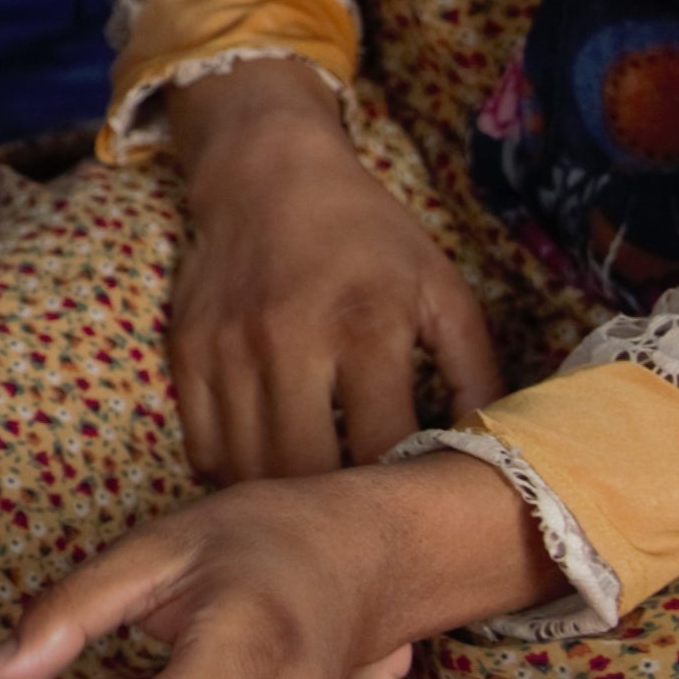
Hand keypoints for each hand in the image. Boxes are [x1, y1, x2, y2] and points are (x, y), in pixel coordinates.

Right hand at [167, 58, 501, 477]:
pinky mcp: (186, 353)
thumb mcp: (440, 288)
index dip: (401, 485)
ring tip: (316, 493)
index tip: (412, 494)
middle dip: (338, 504)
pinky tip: (269, 458)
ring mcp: (229, 348)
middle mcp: (290, 337)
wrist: (268, 172)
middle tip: (358, 507)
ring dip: (285, 496)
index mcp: (367, 323)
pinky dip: (236, 472)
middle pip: (308, 473)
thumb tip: (492, 451)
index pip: (383, 446)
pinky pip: (203, 451)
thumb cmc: (368, 239)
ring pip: (251, 472)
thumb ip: (473, 371)